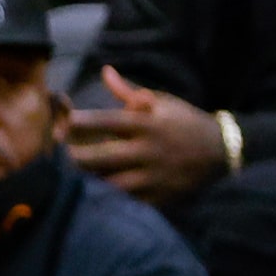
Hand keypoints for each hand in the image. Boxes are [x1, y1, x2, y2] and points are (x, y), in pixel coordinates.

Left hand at [68, 65, 226, 203]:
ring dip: (88, 183)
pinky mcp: (161, 198)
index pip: (105, 121)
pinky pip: (128, 204)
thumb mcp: (163, 102)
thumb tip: (105, 71)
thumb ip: (128, 92)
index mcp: (147, 123)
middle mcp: (149, 150)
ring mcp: (155, 177)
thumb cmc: (185, 122)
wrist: (224, 151)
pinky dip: (109, 202)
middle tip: (51, 158)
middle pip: (101, 157)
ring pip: (111, 185)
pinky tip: (91, 198)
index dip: (76, 122)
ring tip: (65, 180)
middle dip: (73, 158)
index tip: (55, 124)